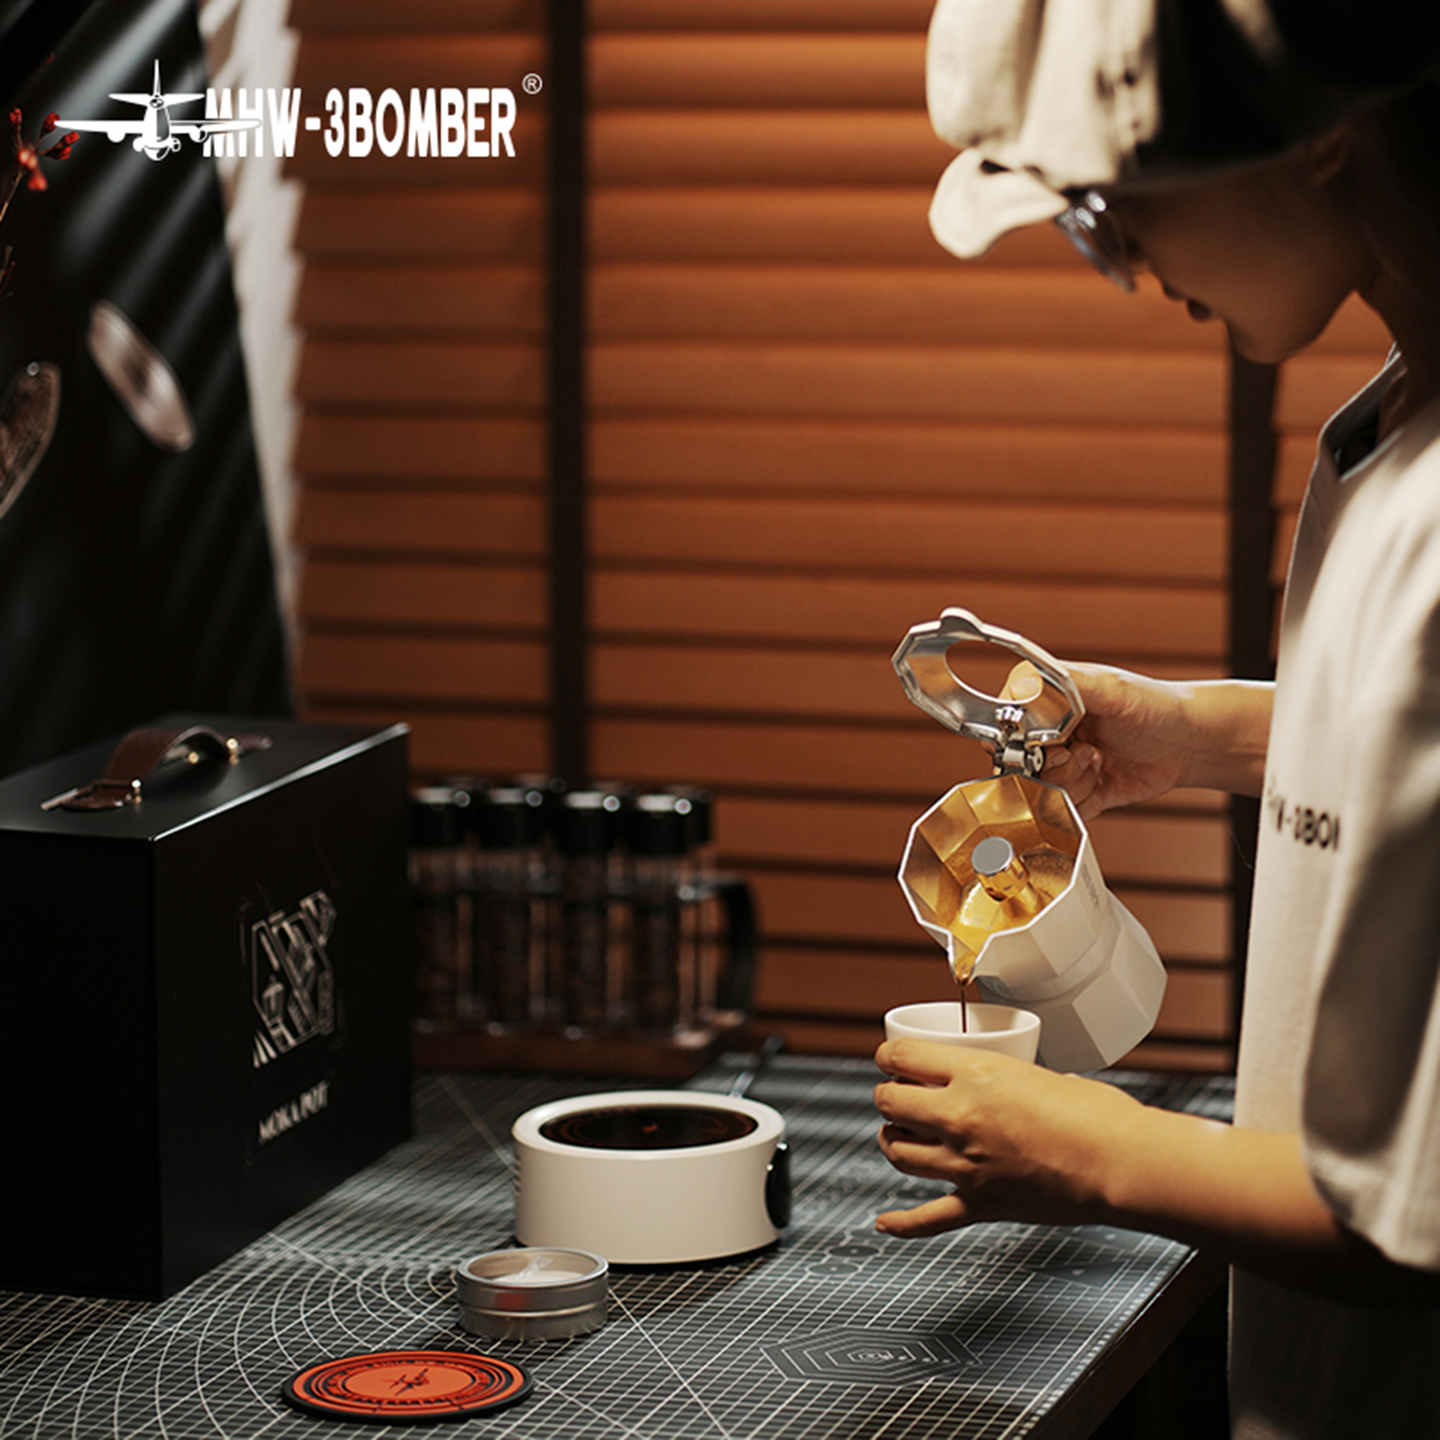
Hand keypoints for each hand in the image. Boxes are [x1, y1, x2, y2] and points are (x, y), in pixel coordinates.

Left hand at [872, 1038, 1143, 1235]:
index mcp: (973, 1074)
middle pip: (890, 1102)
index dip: (887, 1056)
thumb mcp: (1039, 1072)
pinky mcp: (980, 1203)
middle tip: (895, 1093)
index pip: (901, 1058)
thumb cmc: (1096, 1114)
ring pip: (897, 1152)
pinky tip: (885, 1222)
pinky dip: (902, 1223)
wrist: (1121, 1163)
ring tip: (896, 1134)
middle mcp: (959, 1117)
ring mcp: (965, 1164)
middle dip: (887, 1095)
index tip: (889, 1058)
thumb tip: (1002, 1084)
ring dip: (890, 1140)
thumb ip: (1006, 1078)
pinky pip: (927, 1217)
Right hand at [1001, 662, 1269, 817]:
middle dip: (1055, 767)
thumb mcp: (1112, 689)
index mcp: (1045, 700)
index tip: (1050, 744)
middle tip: (1087, 754)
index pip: (1004, 724)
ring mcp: (1060, 764)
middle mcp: (1046, 732)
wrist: (1190, 743)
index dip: (1019, 742)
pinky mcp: (1075, 792)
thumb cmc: (1158, 707)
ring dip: (1073, 784)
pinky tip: (1103, 783)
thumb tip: (1023, 686)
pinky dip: (1081, 804)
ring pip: (1039, 792)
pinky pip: (1059, 812)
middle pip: (1019, 765)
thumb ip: (1067, 686)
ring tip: (1100, 764)